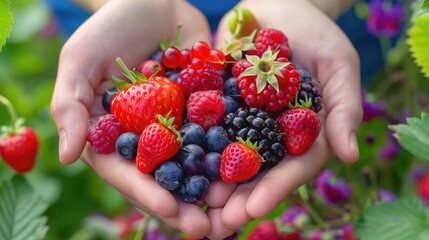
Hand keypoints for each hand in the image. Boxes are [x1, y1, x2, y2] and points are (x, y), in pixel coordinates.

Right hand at [50, 0, 214, 236]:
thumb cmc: (110, 26)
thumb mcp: (81, 59)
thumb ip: (70, 105)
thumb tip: (65, 157)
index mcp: (115, 134)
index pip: (128, 172)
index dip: (147, 193)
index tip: (171, 210)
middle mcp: (149, 136)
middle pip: (166, 178)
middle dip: (186, 204)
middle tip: (209, 229)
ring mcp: (180, 125)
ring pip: (197, 164)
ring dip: (216, 189)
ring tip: (236, 212)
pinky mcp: (206, 109)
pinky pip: (222, 134)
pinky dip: (235, 154)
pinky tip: (253, 171)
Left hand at [205, 0, 361, 237]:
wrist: (275, 5)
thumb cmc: (315, 33)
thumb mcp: (338, 64)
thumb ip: (344, 108)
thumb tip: (350, 156)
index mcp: (303, 133)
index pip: (293, 168)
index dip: (275, 189)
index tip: (255, 209)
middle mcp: (271, 135)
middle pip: (256, 173)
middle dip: (238, 198)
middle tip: (218, 223)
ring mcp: (242, 121)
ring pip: (227, 159)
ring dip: (211, 184)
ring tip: (193, 207)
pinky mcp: (217, 105)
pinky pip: (203, 129)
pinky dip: (191, 149)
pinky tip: (173, 166)